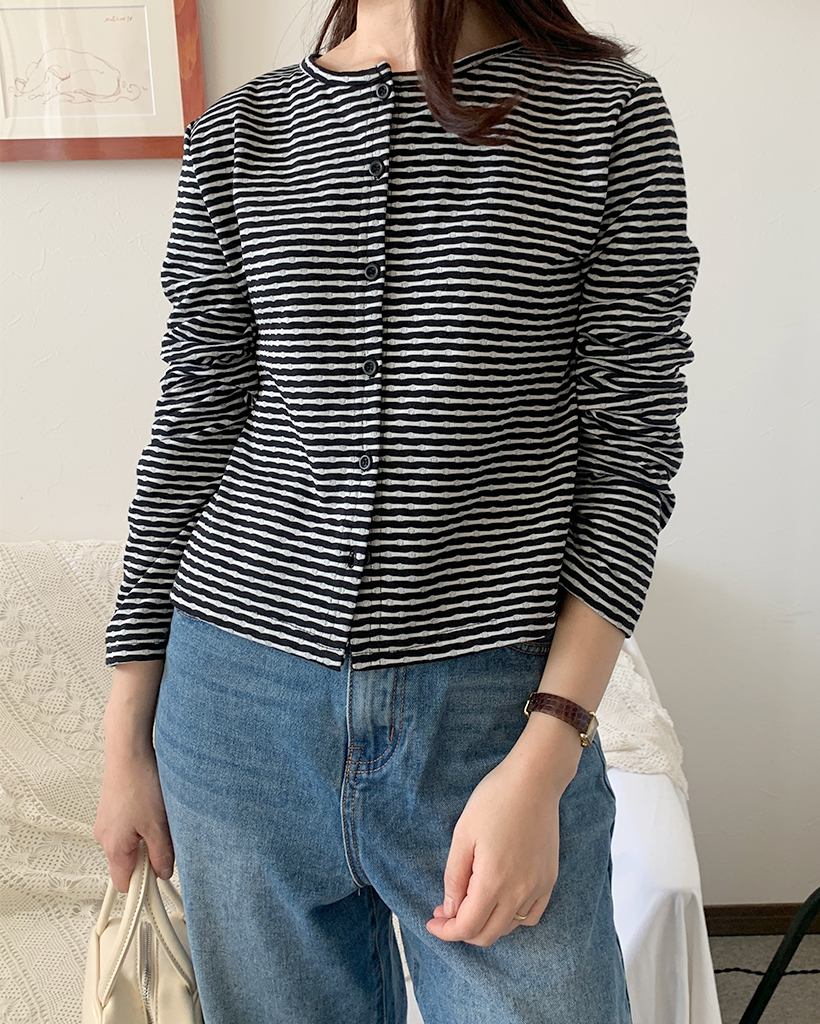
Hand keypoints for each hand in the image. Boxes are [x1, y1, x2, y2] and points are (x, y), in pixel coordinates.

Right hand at [94, 734, 174, 892]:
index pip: (124, 885)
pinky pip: (128, 826)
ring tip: (160, 817)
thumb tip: (163, 872)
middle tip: (166, 841)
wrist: (129, 750)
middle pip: (128, 863)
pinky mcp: (112, 808)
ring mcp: (106, 821)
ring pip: (130, 843)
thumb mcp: (159, 825)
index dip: (143, 886)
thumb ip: (162, 854)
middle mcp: (104, 837)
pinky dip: (141, 823)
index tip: (159, 880)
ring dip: (146, 837)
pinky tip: (153, 806)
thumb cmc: (139, 782)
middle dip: (148, 857)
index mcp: (114, 847)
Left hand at [425, 744, 566, 946]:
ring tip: (469, 902)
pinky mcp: (549, 879)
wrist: (534, 781)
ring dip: (486, 923)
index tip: (432, 921)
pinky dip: (512, 918)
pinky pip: (532, 916)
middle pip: (487, 934)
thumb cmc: (494, 800)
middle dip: (462, 930)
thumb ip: (454, 876)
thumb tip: (450, 910)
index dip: (446, 931)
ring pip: (509, 927)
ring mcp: (538, 887)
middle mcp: (519, 892)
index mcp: (493, 881)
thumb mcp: (463, 834)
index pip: (467, 927)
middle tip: (445, 912)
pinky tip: (500, 901)